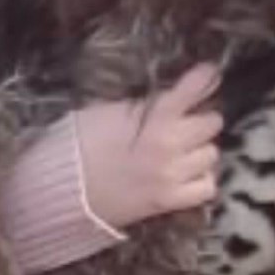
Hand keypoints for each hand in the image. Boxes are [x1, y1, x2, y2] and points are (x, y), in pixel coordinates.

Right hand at [74, 61, 223, 231]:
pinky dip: (200, 179)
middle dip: (200, 119)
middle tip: (186, 122)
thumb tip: (166, 98)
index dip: (206, 78)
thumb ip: (142, 105)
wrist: (62, 189)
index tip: (209, 74)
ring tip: (183, 151)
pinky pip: (207, 186)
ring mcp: (172, 174)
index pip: (194, 88)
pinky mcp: (169, 200)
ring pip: (212, 154)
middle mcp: (169, 143)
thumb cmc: (78, 145)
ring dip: (200, 150)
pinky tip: (187, 175)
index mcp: (153, 115)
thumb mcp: (107, 111)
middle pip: (212, 122)